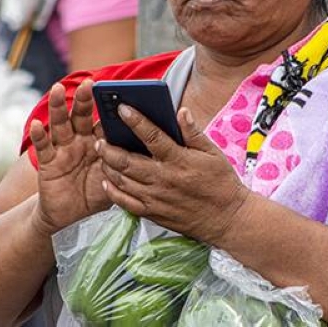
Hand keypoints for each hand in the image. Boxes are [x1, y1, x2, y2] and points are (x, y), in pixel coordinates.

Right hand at [28, 80, 110, 235]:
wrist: (71, 216)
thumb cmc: (95, 193)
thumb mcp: (114, 177)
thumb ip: (124, 161)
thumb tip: (150, 148)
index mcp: (98, 141)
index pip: (103, 120)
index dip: (109, 108)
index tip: (117, 92)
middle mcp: (79, 140)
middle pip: (81, 116)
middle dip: (84, 99)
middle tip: (89, 83)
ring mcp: (63, 149)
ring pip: (60, 124)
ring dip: (58, 107)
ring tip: (57, 89)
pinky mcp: (48, 162)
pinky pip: (44, 147)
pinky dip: (39, 135)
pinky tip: (37, 124)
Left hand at [98, 105, 251, 244]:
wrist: (227, 219)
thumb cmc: (221, 184)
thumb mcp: (213, 153)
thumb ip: (193, 133)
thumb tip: (181, 112)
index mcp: (179, 161)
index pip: (152, 136)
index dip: (135, 121)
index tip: (122, 108)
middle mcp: (164, 179)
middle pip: (128, 161)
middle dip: (110, 147)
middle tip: (100, 136)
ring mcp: (156, 198)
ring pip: (122, 181)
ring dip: (108, 166)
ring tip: (101, 154)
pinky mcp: (153, 214)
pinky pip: (125, 203)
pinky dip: (113, 192)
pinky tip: (107, 181)